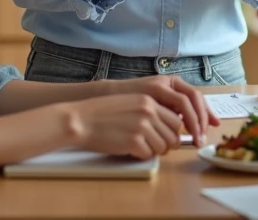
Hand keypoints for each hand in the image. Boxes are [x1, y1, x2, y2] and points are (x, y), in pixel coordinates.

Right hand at [71, 93, 187, 159]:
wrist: (81, 120)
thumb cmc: (102, 113)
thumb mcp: (130, 103)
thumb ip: (149, 112)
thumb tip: (167, 128)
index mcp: (149, 102)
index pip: (176, 120)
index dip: (172, 132)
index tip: (166, 137)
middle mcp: (149, 112)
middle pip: (174, 135)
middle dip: (167, 144)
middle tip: (154, 146)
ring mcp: (142, 127)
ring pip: (163, 147)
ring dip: (154, 151)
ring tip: (140, 147)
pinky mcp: (134, 142)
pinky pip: (149, 155)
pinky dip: (141, 156)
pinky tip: (130, 150)